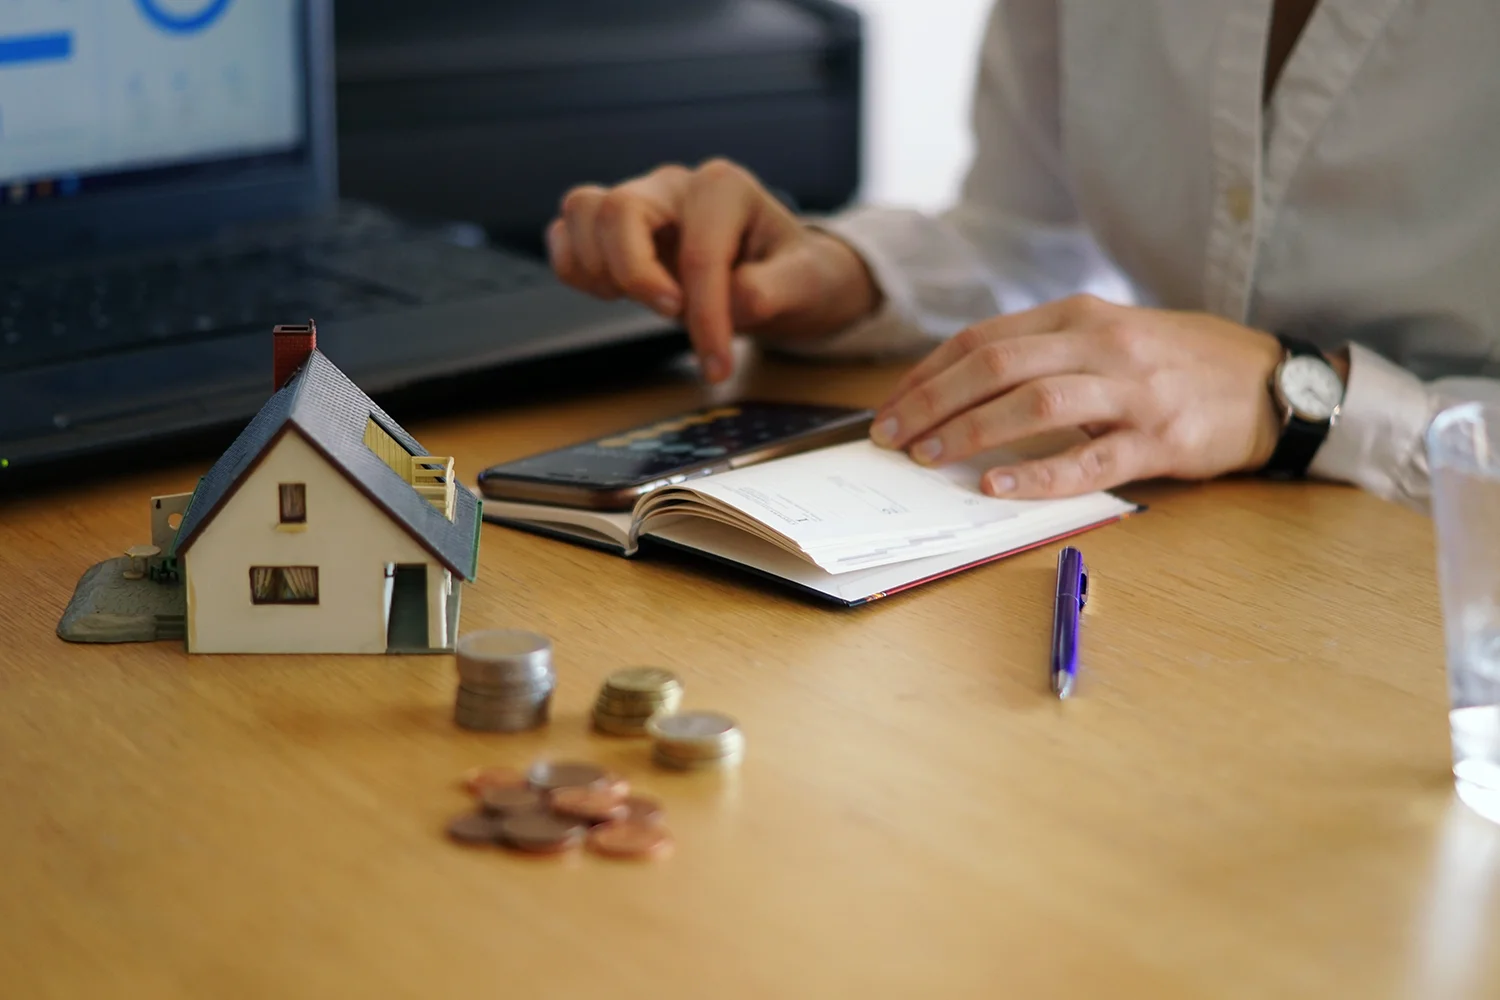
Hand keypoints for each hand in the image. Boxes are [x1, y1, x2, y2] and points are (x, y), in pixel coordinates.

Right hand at [547, 159, 880, 382]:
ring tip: (647, 300)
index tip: (716, 364)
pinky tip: (614, 293)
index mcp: (724, 187)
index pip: (699, 252)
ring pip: (582, 211)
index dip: (704, 315)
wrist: (782, 274)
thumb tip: (738, 298)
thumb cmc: (793, 272)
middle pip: (619, 211)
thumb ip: (778, 289)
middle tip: (670, 316)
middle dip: (637, 277)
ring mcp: (639, 200)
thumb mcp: (809, 281)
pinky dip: (576, 268)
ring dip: (601, 269)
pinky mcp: (613, 227)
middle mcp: (674, 184)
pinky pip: (565, 232)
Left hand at [869, 295, 1287, 497]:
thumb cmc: (1177, 362)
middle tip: (890, 436)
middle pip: (996, 365)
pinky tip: (997, 486)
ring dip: (971, 431)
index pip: (983, 339)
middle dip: (932, 402)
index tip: (891, 406)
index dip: (928, 374)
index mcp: (1079, 315)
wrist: (1273, 381)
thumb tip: (963, 388)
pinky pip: (1090, 458)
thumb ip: (1045, 352)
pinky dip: (1038, 473)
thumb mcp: (1108, 335)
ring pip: (1035, 403)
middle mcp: (1102, 343)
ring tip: (929, 457)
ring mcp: (1132, 390)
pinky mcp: (1160, 438)